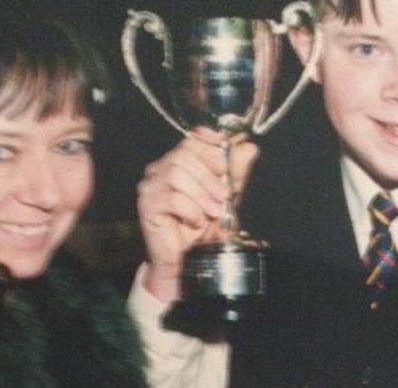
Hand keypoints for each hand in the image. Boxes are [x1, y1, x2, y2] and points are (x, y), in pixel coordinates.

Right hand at [136, 127, 258, 302]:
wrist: (187, 258)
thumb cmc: (202, 225)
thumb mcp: (225, 196)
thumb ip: (235, 172)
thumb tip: (249, 147)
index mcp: (178, 161)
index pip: (192, 139)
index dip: (211, 147)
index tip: (224, 165)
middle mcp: (160, 169)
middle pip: (184, 154)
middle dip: (209, 176)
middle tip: (224, 196)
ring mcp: (151, 186)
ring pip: (176, 174)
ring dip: (202, 194)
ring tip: (213, 212)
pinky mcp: (147, 205)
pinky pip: (172, 198)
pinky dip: (191, 210)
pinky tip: (196, 221)